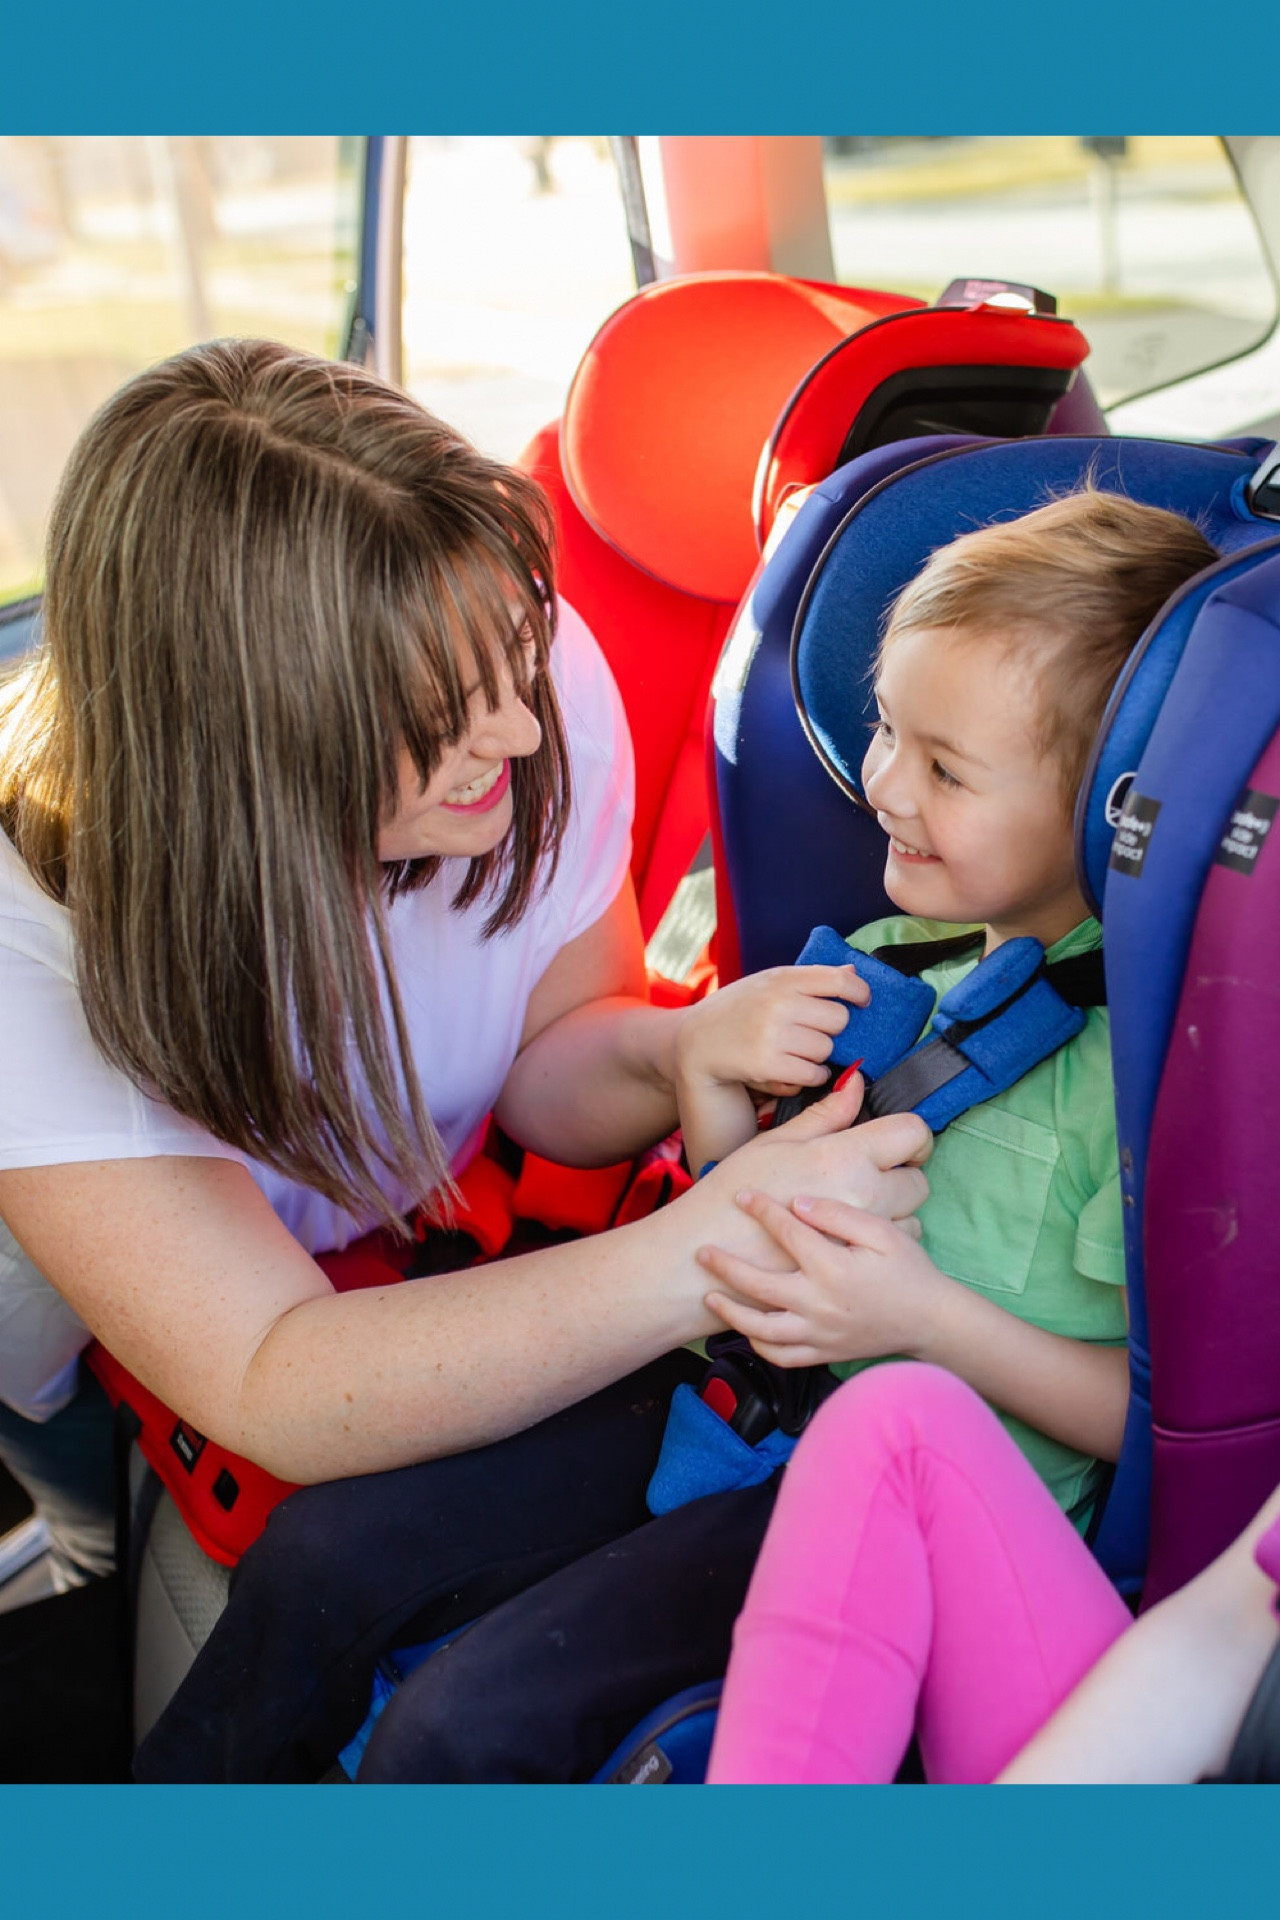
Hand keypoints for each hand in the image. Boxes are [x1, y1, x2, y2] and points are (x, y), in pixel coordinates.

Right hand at [675, 963, 867, 1100]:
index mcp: (781, 978)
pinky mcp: (767, 1065)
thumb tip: (853, 971)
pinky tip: (794, 1068)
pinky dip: (810, 1075)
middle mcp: (778, 1004)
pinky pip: (813, 1073)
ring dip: (819, 1055)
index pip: (840, 980)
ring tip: (797, 1050)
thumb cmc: (738, 1009)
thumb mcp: (768, 983)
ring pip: (826, 1049)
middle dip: (832, 1029)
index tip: (862, 1001)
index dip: (859, 992)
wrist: (696, 1042)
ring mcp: (772, 1035)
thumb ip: (810, 979)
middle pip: (839, 1020)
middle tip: (812, 1031)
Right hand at [691, 1075, 930, 1277]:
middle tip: (870, 1174)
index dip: (909, 1134)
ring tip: (856, 1208)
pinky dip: (880, 1242)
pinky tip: (850, 1237)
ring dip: (894, 1210)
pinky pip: (891, 1251)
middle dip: (901, 1173)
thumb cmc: (730, 1194)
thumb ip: (825, 1115)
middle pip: (919, 1179)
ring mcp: (862, 1239)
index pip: (912, 1133)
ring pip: (911, 1217)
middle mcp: (863, 1196)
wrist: (703, 1259)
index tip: (894, 1141)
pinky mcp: (856, 1270)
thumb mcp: (774, 1142)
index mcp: (843, 1156)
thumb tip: (856, 1082)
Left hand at [697, 1187, 944, 1368]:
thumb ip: (838, 1215)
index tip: (742, 1195)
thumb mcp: (883, 1233)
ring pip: (761, 1329)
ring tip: (710, 1297)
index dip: (762, 1210)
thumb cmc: (908, 1271)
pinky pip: (781, 1356)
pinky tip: (746, 1330)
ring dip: (731, 1313)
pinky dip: (758, 1345)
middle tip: (702, 1252)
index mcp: (833, 1268)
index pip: (787, 1233)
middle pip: (759, 1286)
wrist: (931, 1321)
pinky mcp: (822, 1353)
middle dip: (725, 1267)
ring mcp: (818, 1334)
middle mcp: (820, 1305)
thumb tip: (797, 1202)